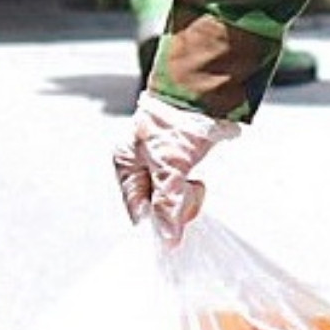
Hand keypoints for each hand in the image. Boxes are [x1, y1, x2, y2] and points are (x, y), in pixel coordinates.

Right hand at [113, 91, 234, 234]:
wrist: (203, 93)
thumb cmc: (178, 120)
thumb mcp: (170, 167)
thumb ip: (167, 203)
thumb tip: (167, 236)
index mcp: (126, 164)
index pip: (137, 209)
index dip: (156, 223)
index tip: (174, 236)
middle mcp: (138, 165)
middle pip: (154, 205)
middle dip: (174, 206)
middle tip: (188, 192)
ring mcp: (157, 163)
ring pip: (170, 198)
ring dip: (185, 197)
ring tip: (194, 182)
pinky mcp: (176, 161)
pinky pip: (180, 188)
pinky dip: (190, 190)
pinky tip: (196, 180)